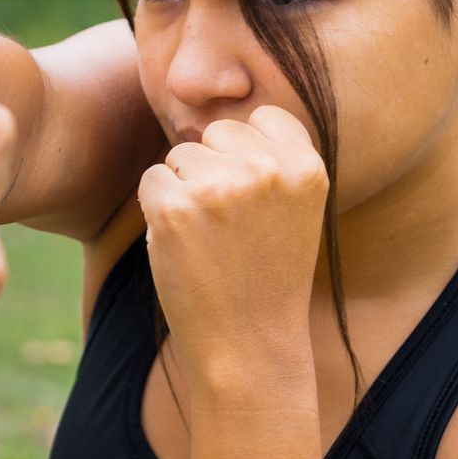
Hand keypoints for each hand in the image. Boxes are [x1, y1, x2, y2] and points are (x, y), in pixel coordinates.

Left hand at [136, 105, 327, 399]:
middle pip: (215, 132)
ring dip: (183, 191)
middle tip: (228, 227)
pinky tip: (183, 247)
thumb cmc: (265, 276)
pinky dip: (157, 211)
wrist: (248, 345)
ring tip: (209, 241)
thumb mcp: (294, 209)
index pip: (262, 116)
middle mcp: (266, 169)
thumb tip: (209, 114)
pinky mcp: (175, 208)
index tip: (253, 197)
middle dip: (211, 168)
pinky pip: (151, 182)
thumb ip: (269, 159)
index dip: (246, 152)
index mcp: (306, 166)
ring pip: (179, 156)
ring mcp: (220, 187)